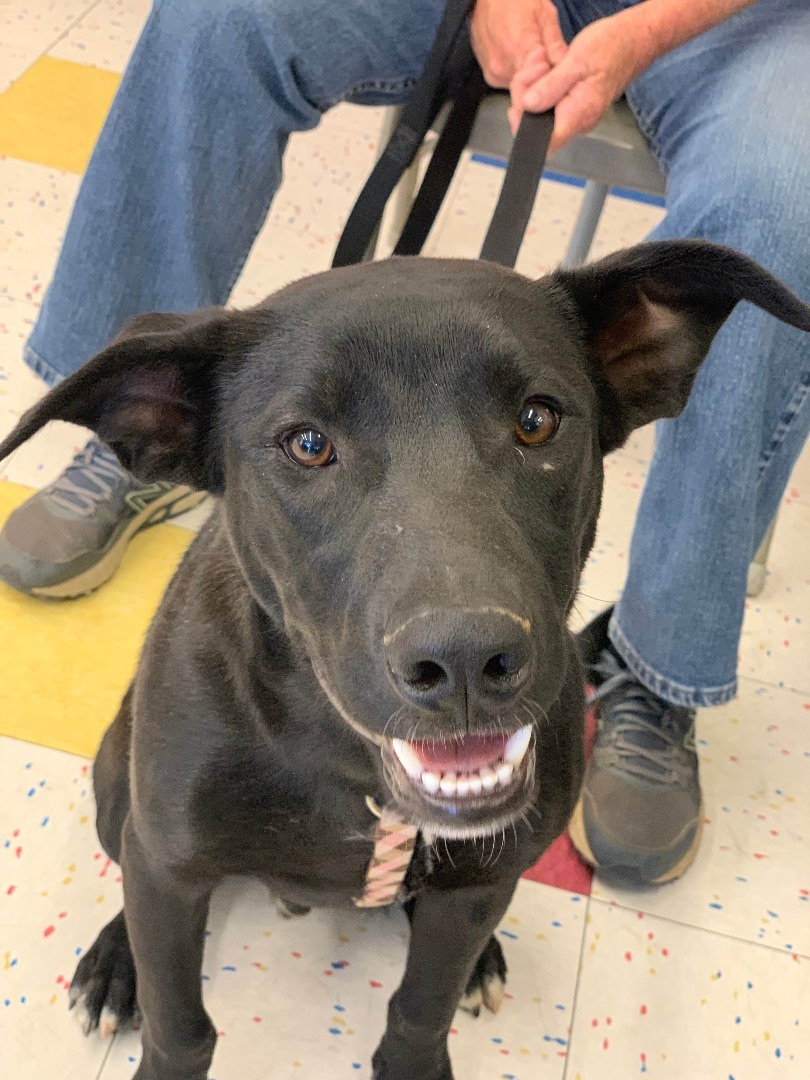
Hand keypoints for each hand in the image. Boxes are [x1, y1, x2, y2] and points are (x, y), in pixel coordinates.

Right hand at [470, 0, 566, 88]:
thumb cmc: (515, 0)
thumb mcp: (544, 13)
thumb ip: (555, 44)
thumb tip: (566, 67)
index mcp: (518, 50)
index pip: (535, 88)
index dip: (548, 85)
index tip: (554, 72)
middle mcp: (502, 68)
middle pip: (529, 91)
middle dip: (542, 83)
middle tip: (549, 65)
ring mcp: (494, 74)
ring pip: (520, 89)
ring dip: (532, 79)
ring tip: (536, 58)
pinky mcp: (490, 77)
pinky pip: (511, 84)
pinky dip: (521, 76)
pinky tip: (523, 59)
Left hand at [509, 13, 645, 154]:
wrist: (632, 40)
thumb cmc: (612, 48)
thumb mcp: (577, 62)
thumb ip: (551, 86)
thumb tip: (529, 105)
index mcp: (578, 115)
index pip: (544, 142)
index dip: (525, 125)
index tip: (520, 102)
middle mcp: (577, 121)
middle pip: (537, 124)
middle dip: (526, 95)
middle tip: (535, 66)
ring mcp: (574, 115)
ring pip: (540, 111)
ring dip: (533, 85)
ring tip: (543, 60)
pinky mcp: (572, 105)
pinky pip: (549, 102)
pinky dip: (542, 84)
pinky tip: (548, 67)